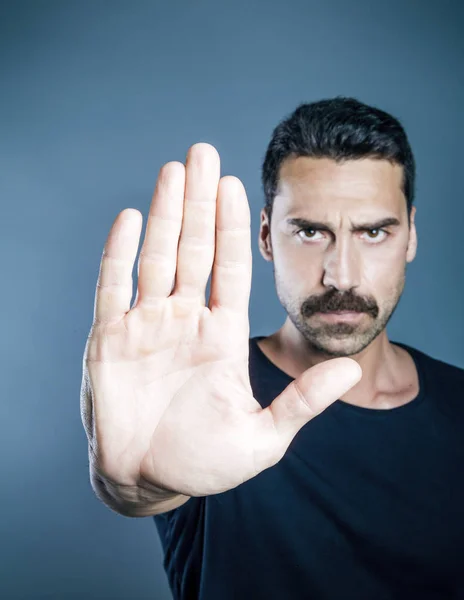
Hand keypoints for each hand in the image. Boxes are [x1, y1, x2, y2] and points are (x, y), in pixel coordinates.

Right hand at [80, 143, 361, 497]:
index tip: (236, 184)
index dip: (233, 227)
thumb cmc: (203, 462)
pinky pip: (112, 286)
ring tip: (173, 171)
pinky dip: (118, 252)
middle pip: (194, 248)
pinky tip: (129, 218)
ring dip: (163, 213)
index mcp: (221, 335)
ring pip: (156, 256)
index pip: (231, 268)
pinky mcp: (109, 338)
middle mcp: (185, 320)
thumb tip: (352, 370)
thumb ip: (303, 401)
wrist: (146, 481)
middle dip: (199, 202)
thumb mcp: (263, 438)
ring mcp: (146, 325)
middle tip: (202, 153)